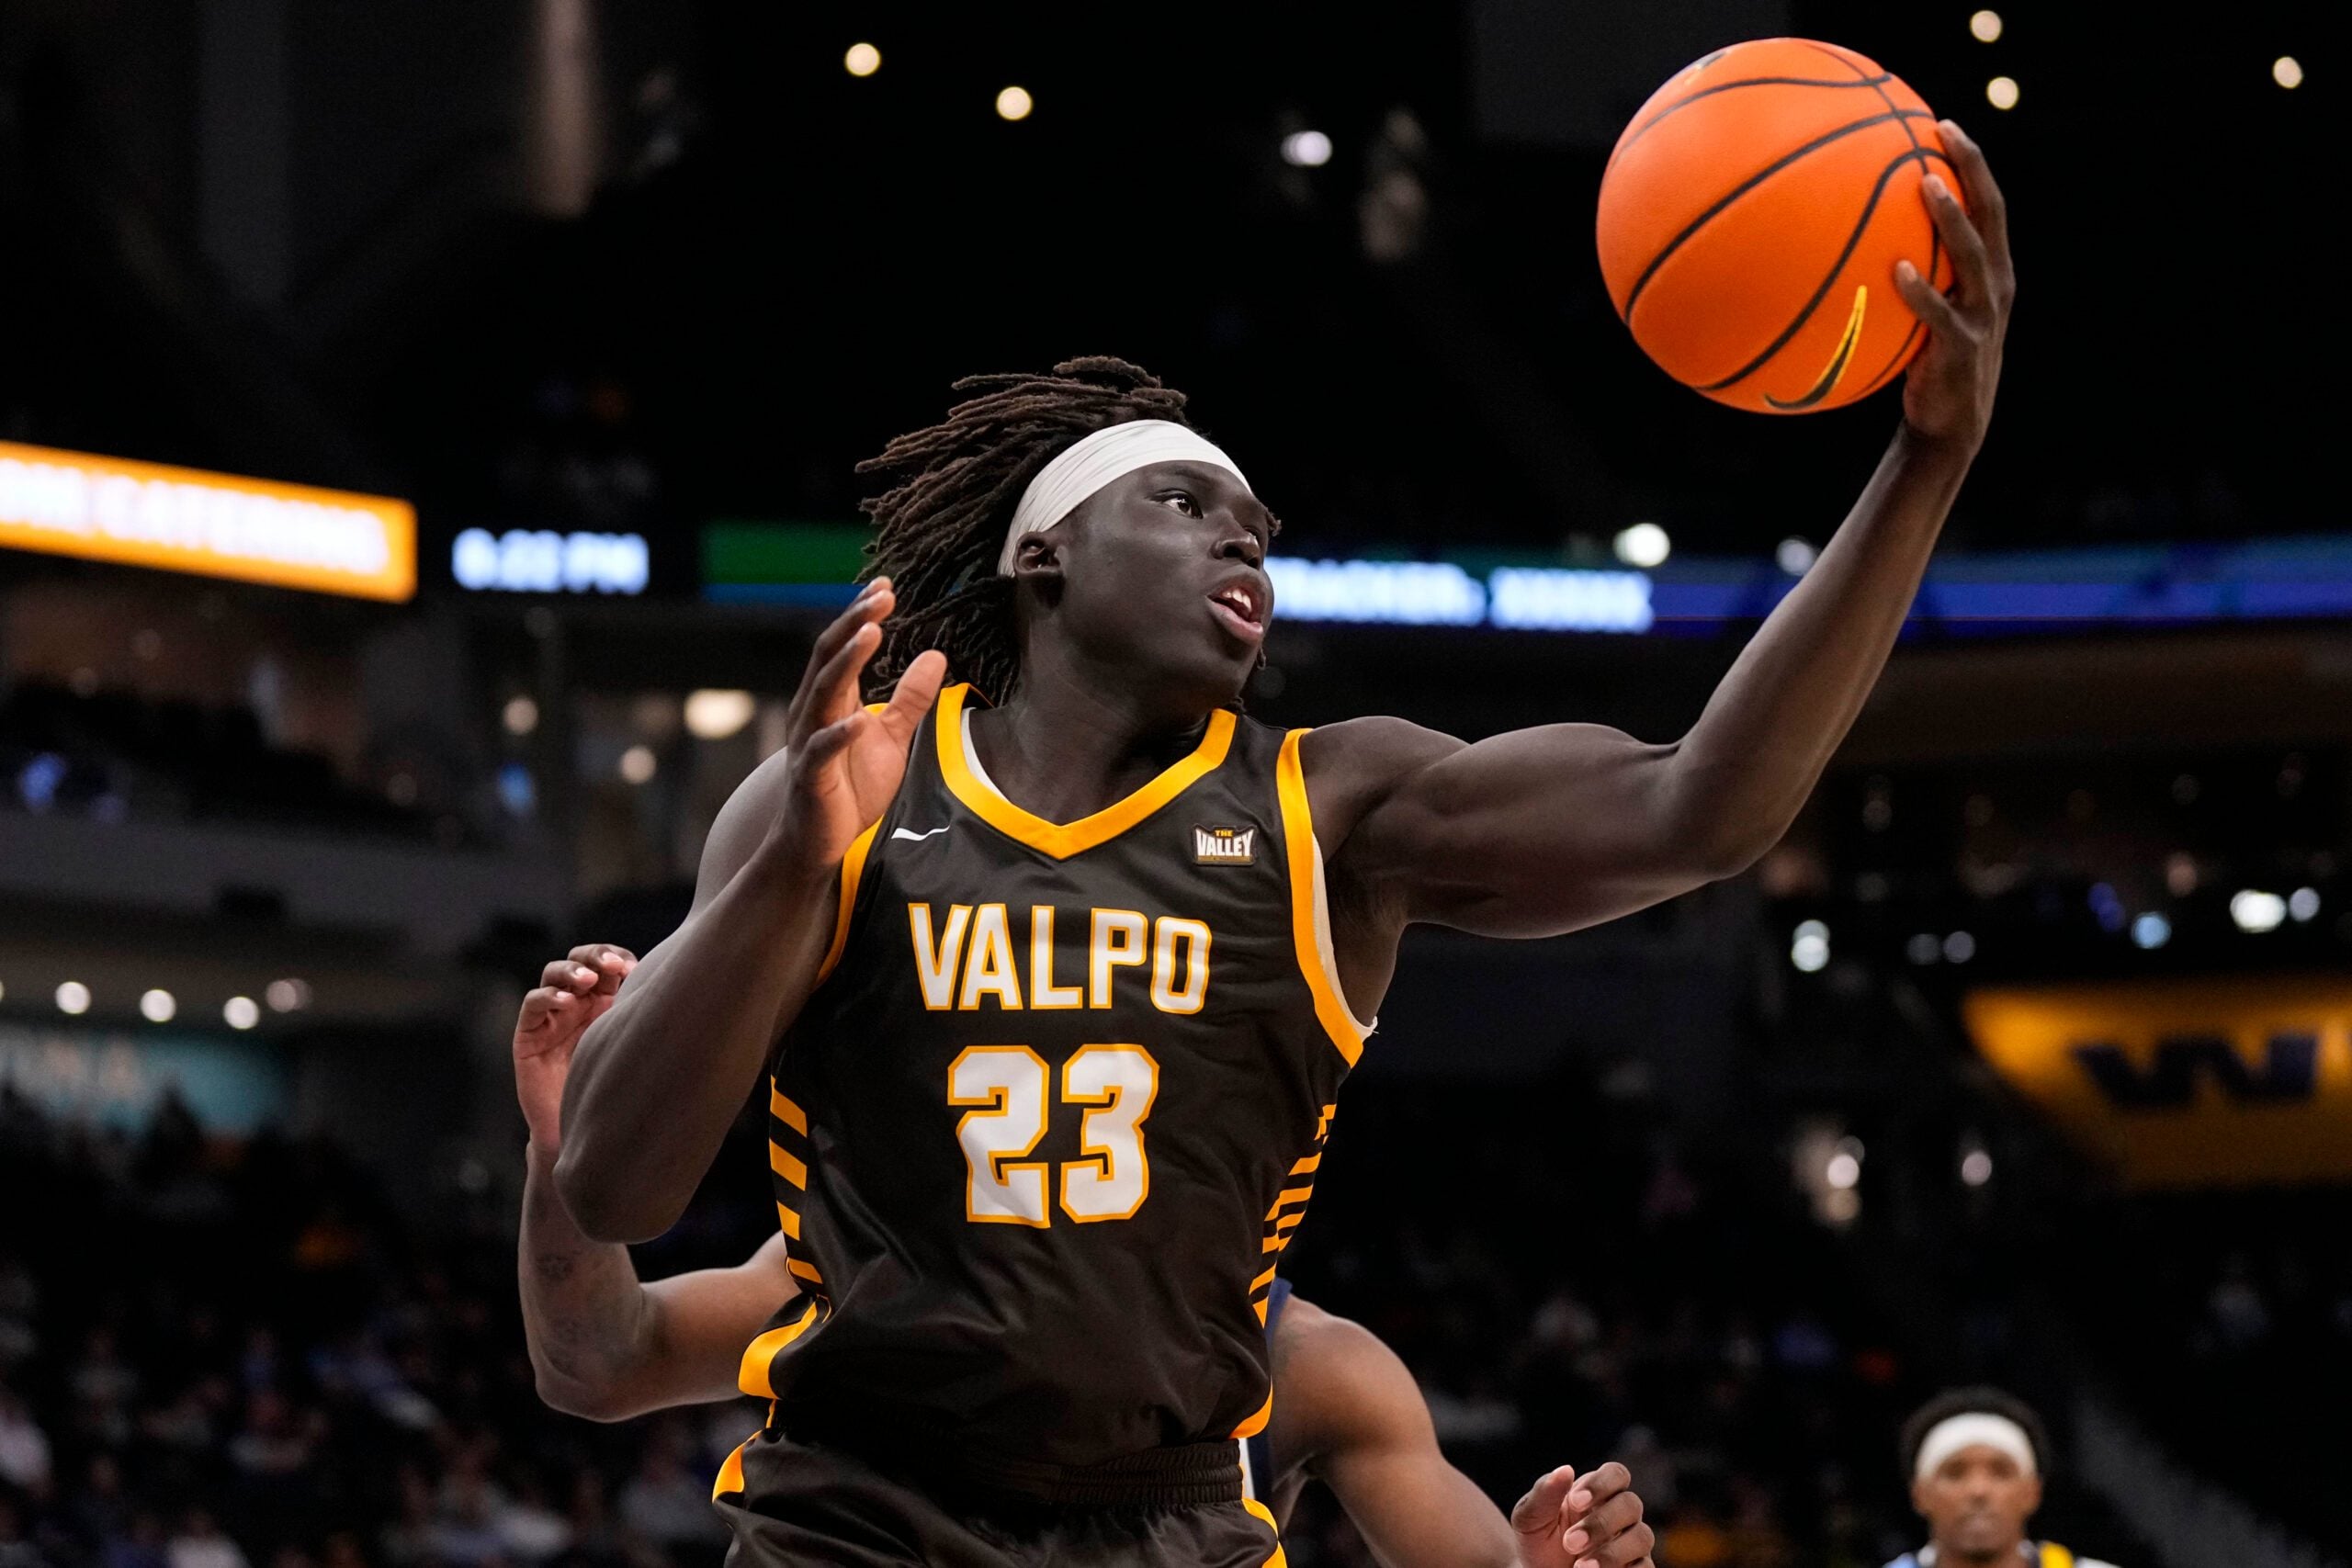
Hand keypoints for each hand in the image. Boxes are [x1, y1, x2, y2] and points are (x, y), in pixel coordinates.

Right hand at [515, 943, 636, 1152]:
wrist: (584, 1129)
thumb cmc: (617, 1088)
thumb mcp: (634, 1046)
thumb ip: (646, 1021)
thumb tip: (682, 992)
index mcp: (604, 1000)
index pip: (608, 962)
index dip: (619, 957)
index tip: (636, 969)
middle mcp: (578, 1002)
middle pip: (580, 958)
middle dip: (596, 955)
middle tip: (613, 965)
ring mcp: (552, 1016)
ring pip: (553, 973)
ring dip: (571, 971)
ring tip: (588, 979)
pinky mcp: (529, 1035)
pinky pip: (533, 1004)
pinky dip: (548, 997)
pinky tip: (567, 1002)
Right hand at [773, 579, 947, 875]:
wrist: (819, 842)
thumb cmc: (851, 788)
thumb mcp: (890, 738)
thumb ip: (909, 699)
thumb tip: (936, 656)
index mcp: (832, 699)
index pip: (843, 646)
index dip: (862, 615)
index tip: (885, 586)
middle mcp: (814, 712)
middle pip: (830, 657)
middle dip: (854, 623)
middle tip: (881, 596)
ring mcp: (809, 742)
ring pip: (823, 692)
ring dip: (847, 661)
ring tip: (871, 633)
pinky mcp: (811, 777)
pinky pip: (821, 751)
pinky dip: (837, 734)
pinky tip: (857, 720)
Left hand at [1510, 1463, 1653, 1567]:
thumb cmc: (1537, 1542)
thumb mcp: (1530, 1518)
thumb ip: (1544, 1493)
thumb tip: (1565, 1469)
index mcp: (1596, 1493)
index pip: (1616, 1474)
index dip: (1601, 1484)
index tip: (1575, 1501)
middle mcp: (1619, 1515)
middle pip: (1631, 1504)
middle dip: (1601, 1523)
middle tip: (1569, 1543)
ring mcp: (1631, 1544)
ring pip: (1642, 1536)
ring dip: (1612, 1552)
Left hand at [1892, 120, 2013, 450]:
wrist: (1950, 426)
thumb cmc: (1927, 363)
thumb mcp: (1925, 313)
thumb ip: (1909, 274)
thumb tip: (1851, 242)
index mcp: (1991, 271)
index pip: (1989, 205)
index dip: (1973, 163)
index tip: (1945, 124)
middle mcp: (1995, 286)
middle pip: (1990, 215)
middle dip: (1972, 169)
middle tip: (1943, 132)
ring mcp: (1982, 316)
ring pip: (1972, 256)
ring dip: (1950, 219)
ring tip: (1925, 185)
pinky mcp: (1961, 349)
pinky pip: (1939, 315)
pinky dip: (1921, 291)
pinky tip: (1896, 270)